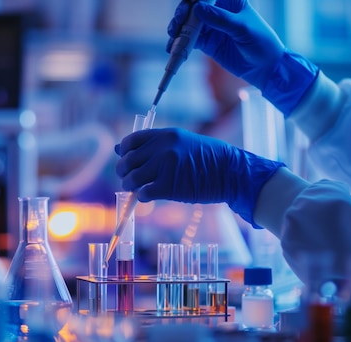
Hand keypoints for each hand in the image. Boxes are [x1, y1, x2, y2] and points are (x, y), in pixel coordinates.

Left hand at [114, 128, 284, 226]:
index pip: (130, 141)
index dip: (124, 152)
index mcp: (165, 135)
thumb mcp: (180, 143)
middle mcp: (162, 148)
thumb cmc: (207, 159)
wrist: (231, 172)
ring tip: (139, 189)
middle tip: (129, 179)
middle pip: (127, 161)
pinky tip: (150, 196)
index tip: (128, 161)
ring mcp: (165, 167)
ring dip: (130, 186)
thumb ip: (152, 146)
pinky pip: (144, 193)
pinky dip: (142, 197)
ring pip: (132, 179)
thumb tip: (118, 149)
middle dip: (124, 172)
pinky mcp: (170, 187)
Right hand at [167, 0, 317, 114]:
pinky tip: (173, 47)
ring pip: (188, 23)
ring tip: (173, 34)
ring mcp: (211, 27)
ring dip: (178, 27)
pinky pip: (189, 40)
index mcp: (230, 1)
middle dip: (183, 11)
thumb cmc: (261, 42)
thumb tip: (198, 9)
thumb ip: (221, 19)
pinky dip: (180, 44)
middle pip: (194, 6)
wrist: (265, 68)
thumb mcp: (243, 29)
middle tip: (179, 20)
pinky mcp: (207, 43)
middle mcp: (218, 11)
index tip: (189, 4)